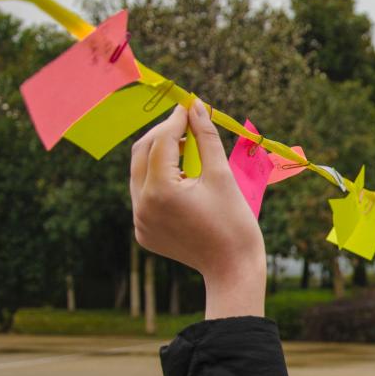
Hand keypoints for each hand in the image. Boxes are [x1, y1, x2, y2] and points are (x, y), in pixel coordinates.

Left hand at [130, 101, 266, 318]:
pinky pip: (144, 196)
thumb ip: (205, 137)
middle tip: (186, 125)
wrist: (233, 269)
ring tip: (187, 151)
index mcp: (161, 191)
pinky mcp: (143, 232)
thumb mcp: (222, 176)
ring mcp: (140, 221)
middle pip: (142, 154)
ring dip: (159, 157)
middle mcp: (142, 206)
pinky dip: (159, 182)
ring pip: (140, 174)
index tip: (190, 107)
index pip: (162, 141)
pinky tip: (183, 181)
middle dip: (163, 135)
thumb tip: (196, 106)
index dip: (176, 120)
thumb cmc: (235, 223)